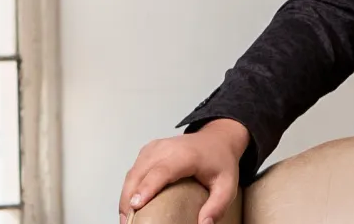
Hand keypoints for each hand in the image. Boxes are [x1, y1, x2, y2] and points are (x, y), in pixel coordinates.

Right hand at [118, 118, 248, 223]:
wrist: (217, 139)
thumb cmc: (221, 162)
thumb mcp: (228, 186)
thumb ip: (217, 206)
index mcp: (185, 155)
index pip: (161, 171)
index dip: (147, 188)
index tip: (136, 205)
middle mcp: (166, 148)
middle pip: (140, 174)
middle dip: (129, 199)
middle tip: (129, 223)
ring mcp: (154, 148)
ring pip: (132, 173)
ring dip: (126, 196)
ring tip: (128, 219)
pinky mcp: (148, 151)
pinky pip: (133, 171)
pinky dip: (129, 188)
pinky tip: (130, 205)